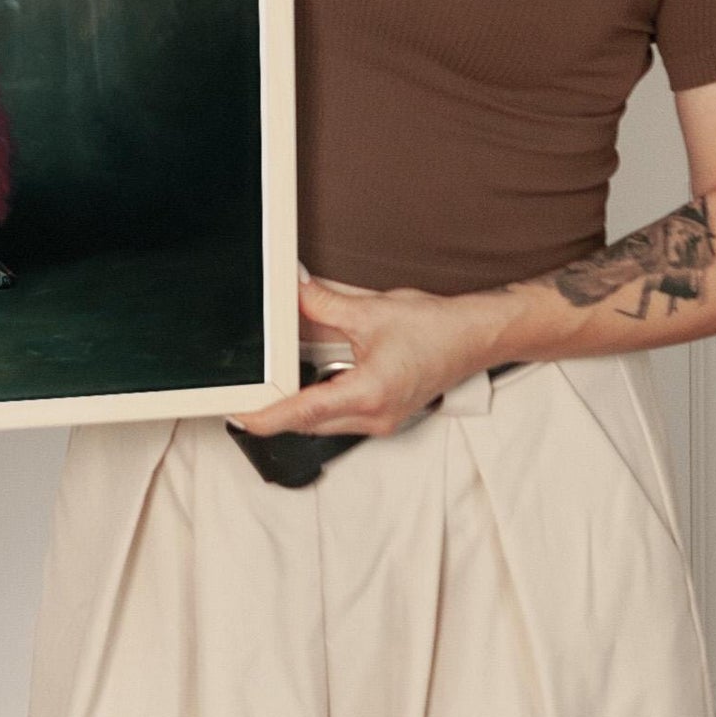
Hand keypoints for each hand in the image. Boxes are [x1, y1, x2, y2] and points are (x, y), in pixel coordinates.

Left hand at [229, 274, 494, 438]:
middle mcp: (375, 416)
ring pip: (325, 421)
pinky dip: (320, 401)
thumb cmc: (437, 329)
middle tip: (245, 393)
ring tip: (272, 384)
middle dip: (276, 410)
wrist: (476, 338)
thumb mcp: (371, 311)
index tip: (239, 416)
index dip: (266, 417)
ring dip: (299, 405)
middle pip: (309, 422)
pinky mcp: (386, 414)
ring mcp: (382, 419)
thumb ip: (325, 305)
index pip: (304, 412)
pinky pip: (342, 415)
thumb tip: (294, 294)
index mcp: (369, 394)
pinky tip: (308, 380)